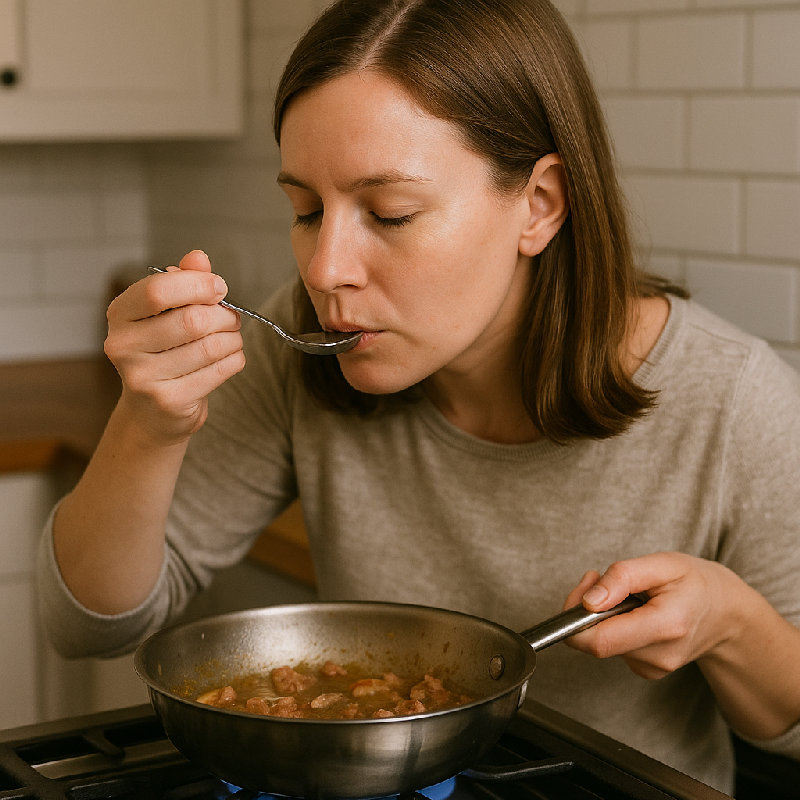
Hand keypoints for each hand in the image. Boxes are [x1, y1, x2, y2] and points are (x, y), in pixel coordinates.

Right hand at [104, 249, 244, 443]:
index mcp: (120, 315)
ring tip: (231, 338)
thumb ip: (183, 281)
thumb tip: (198, 258)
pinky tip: (230, 357)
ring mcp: (143, 377)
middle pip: (192, 320)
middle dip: (223, 316)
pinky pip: (219, 371)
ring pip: (210, 346)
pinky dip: (234, 359)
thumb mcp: (167, 313)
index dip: (198, 285)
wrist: (153, 412)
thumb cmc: (164, 352)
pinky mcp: (168, 401)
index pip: (158, 290)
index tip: (218, 287)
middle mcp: (123, 346)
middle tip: (231, 318)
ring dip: (233, 339)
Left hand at [563, 552, 740, 679]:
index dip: (575, 618)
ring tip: (626, 594)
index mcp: (666, 626)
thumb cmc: (693, 582)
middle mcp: (659, 656)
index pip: (600, 641)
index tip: (581, 591)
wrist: (724, 612)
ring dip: (600, 615)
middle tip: (599, 578)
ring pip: (601, 643)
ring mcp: (653, 668)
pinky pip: (612, 647)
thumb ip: (622, 578)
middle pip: (596, 642)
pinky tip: (632, 611)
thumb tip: (589, 601)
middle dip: (585, 608)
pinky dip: (612, 626)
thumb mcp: (661, 564)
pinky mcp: (646, 670)